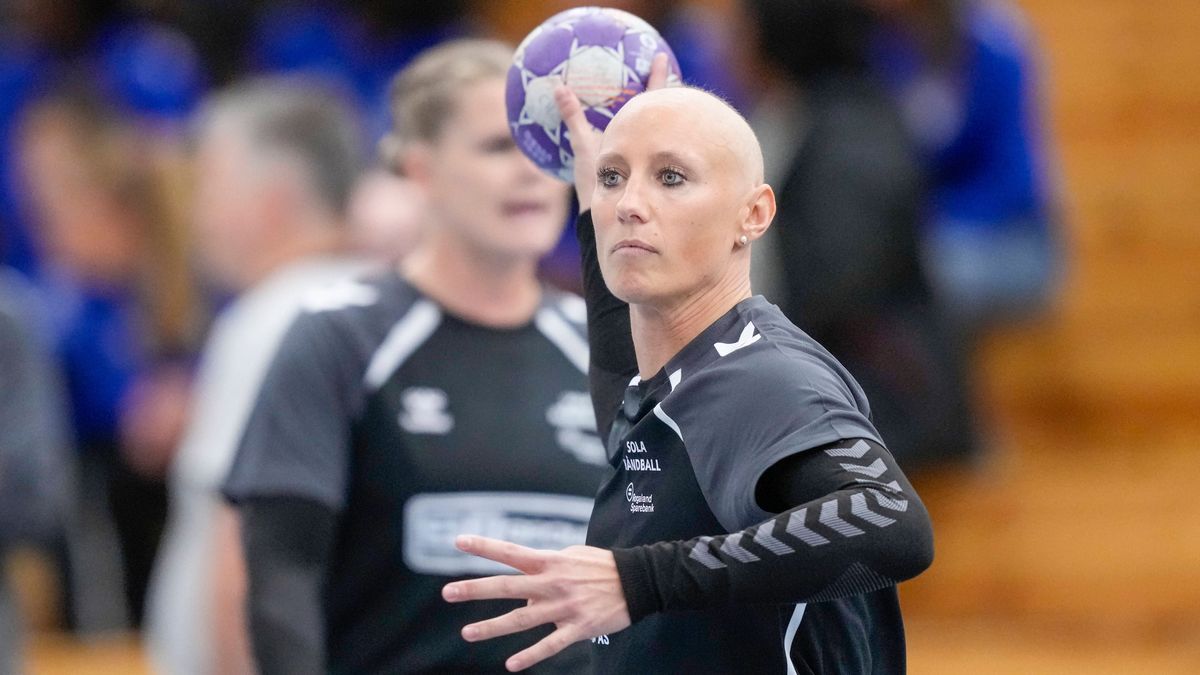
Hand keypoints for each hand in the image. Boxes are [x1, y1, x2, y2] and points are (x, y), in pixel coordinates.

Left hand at [442, 535, 631, 671]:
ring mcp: (563, 607)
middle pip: (507, 587)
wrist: (638, 580)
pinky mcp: (578, 628)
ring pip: (521, 620)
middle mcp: (552, 583)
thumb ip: (544, 570)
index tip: (458, 542)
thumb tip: (522, 590)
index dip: (484, 547)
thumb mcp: (571, 557)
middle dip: (475, 589)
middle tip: (447, 592)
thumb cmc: (601, 566)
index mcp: (550, 562)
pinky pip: (550, 644)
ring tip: (467, 633)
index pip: (511, 552)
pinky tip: (512, 665)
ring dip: (492, 627)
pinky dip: (530, 655)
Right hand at [554, 52, 671, 211]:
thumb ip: (574, 118)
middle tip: (660, 62)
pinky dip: (624, 126)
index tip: (662, 56)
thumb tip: (559, 87)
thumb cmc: (596, 180)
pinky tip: (609, 120)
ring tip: (650, 86)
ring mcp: (635, 151)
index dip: (658, 76)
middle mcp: (641, 139)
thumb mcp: (585, 148)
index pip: (652, 96)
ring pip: (645, 123)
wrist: (600, 215)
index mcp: (638, 133)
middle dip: (658, 87)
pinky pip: (626, 136)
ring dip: (648, 106)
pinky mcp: (627, 162)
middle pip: (654, 106)